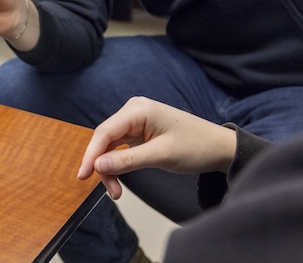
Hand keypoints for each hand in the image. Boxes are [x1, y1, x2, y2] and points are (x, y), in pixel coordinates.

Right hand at [77, 97, 236, 199]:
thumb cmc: (195, 147)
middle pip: (105, 139)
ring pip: (111, 145)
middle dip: (103, 166)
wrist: (220, 148)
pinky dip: (119, 163)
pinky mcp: (140, 131)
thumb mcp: (160, 156)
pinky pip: (121, 147)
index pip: (105, 132)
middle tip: (112, 193)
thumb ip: (127, 160)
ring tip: (117, 192)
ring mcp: (136, 120)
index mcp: (138, 109)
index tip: (82, 176)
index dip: (91, 155)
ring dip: (111, 168)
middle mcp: (133, 110)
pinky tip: (119, 178)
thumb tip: (97, 166)